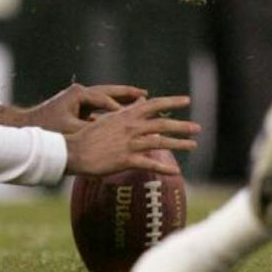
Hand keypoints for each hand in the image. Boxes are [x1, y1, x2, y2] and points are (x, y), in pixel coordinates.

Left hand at [0, 82, 147, 133]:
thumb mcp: (71, 131)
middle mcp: (80, 93)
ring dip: (120, 101)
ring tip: (139, 101)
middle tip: (145, 94)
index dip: (121, 108)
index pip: (105, 99)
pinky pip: (98, 108)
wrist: (25, 128)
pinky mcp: (76, 108)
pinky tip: (121, 118)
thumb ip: (90, 132)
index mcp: (79, 94)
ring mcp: (78, 100)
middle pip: (109, 92)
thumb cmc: (46, 130)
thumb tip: (109, 137)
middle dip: (126, 94)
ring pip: (104, 99)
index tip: (136, 115)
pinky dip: (110, 112)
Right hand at [64, 95, 199, 176]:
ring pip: (160, 142)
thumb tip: (142, 102)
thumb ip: (127, 112)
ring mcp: (130, 143)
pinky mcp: (126, 160)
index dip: (172, 102)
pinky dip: (164, 167)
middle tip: (197, 128)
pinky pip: (150, 164)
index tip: (186, 100)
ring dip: (179, 144)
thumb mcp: (108, 118)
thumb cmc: (88, 135)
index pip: (154, 104)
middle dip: (182, 126)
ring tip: (193, 145)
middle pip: (163, 124)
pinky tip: (176, 171)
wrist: (74, 150)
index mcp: (126, 115)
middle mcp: (131, 127)